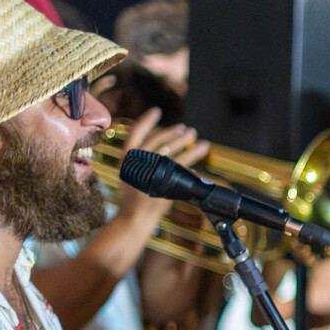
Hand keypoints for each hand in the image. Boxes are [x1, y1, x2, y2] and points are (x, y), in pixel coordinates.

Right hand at [113, 108, 210, 232]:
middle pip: (157, 140)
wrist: (134, 218)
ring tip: (194, 134)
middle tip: (184, 128)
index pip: (135, 133)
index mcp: (126, 159)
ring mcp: (152, 169)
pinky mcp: (165, 178)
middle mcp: (138, 161)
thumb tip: (161, 148)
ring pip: (171, 148)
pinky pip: (183, 161)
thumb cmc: (134, 200)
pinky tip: (203, 147)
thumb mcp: (131, 176)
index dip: (146, 121)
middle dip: (172, 132)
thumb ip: (141, 162)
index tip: (156, 111)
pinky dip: (194, 152)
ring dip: (184, 139)